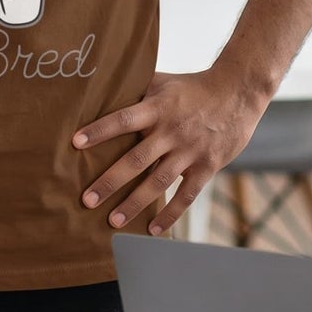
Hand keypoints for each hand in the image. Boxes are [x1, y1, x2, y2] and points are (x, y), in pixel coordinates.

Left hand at [71, 62, 264, 233]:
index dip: (100, 130)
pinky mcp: (207, 166)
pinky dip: (170, 214)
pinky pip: (186, 195)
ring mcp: (190, 151)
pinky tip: (152, 229)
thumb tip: (103, 90)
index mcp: (158, 108)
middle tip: (87, 200)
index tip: (75, 143)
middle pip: (137, 160)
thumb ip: (136, 91)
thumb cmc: (192, 87)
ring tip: (112, 221)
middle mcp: (172, 131)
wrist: (236, 92)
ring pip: (158, 182)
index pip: (123, 119)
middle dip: (110, 181)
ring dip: (134, 203)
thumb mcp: (163, 82)